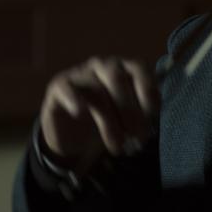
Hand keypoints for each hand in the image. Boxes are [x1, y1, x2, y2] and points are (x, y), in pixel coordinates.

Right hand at [39, 57, 160, 174]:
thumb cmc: (106, 121)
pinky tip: (80, 113)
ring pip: (96, 89)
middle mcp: (102, 65)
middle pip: (117, 78)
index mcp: (123, 68)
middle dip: (130, 109)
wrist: (71, 135)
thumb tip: (151, 124)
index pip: (139, 67)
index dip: (148, 89)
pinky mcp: (59, 86)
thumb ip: (142, 115)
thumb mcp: (128, 119)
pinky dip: (74, 99)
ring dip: (110, 121)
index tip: (153, 115)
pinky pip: (67, 88)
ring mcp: (79, 73)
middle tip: (137, 137)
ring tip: (117, 146)